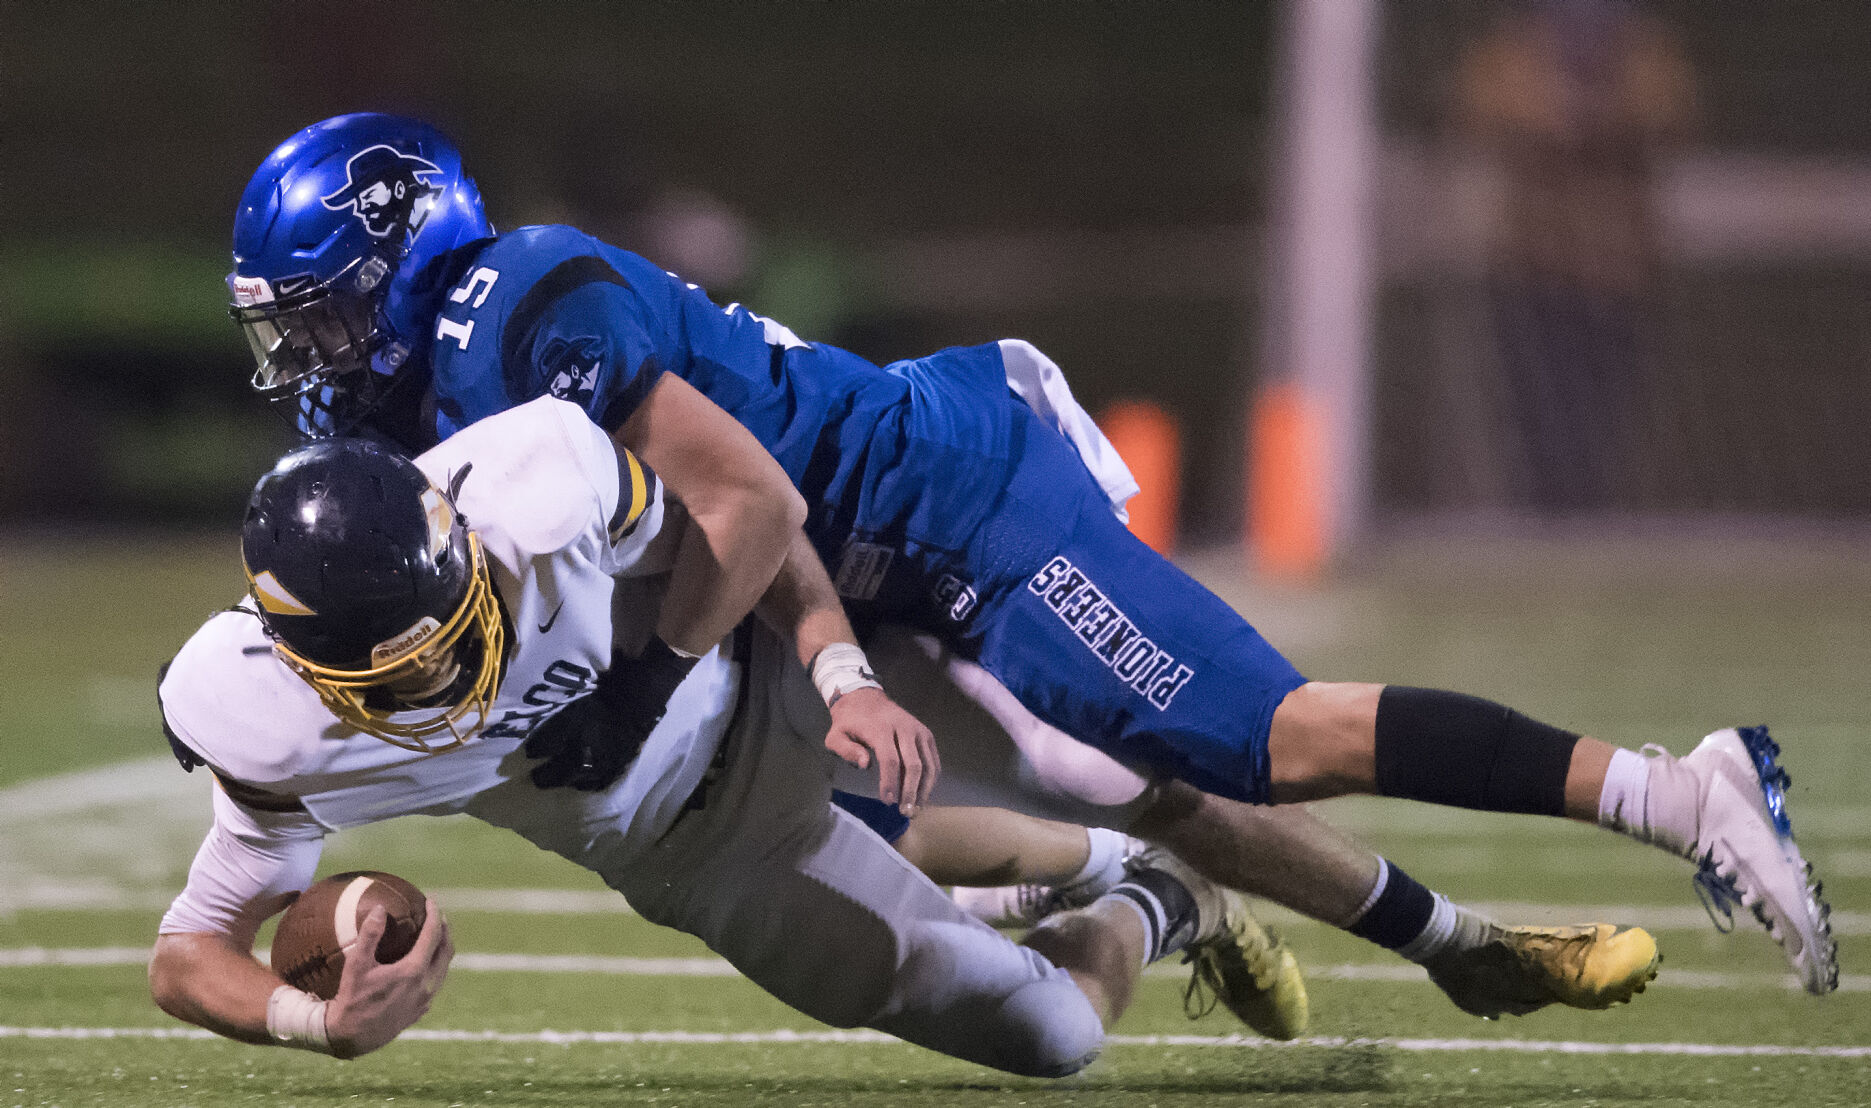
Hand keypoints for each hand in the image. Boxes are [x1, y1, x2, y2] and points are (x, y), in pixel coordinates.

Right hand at [325, 899, 452, 1058]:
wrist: (352, 1037)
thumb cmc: (352, 1000)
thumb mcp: (356, 965)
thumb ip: (370, 935)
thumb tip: (381, 908)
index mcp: (414, 971)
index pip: (433, 935)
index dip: (434, 915)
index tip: (430, 901)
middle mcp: (426, 985)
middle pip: (446, 950)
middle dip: (444, 929)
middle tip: (437, 915)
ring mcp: (426, 1000)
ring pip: (443, 968)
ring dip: (442, 949)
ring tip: (434, 936)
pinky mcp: (421, 1010)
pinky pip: (435, 983)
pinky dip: (435, 967)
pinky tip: (424, 964)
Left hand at [822, 686, 939, 815]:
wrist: (866, 698)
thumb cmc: (850, 722)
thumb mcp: (836, 735)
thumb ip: (846, 750)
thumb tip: (865, 765)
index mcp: (881, 729)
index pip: (890, 760)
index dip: (890, 783)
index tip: (888, 801)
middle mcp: (904, 728)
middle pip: (913, 764)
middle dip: (911, 791)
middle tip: (906, 811)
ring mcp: (918, 730)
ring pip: (928, 764)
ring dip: (925, 789)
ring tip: (916, 808)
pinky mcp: (926, 734)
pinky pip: (933, 759)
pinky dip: (931, 778)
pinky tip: (923, 793)